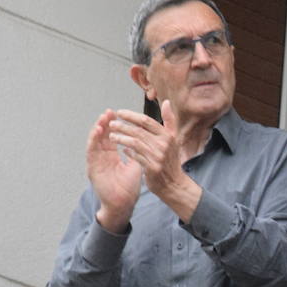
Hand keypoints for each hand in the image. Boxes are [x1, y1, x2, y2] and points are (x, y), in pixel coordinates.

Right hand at [85, 109, 141, 231]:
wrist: (123, 203)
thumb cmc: (129, 186)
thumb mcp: (136, 164)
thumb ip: (138, 151)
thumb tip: (147, 138)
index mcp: (112, 155)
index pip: (112, 136)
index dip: (115, 125)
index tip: (119, 113)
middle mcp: (103, 156)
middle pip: (102, 136)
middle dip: (105, 123)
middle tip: (110, 111)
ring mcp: (96, 161)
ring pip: (95, 141)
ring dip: (98, 129)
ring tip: (103, 118)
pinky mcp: (92, 167)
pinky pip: (91, 151)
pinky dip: (93, 140)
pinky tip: (97, 132)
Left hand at [109, 100, 201, 219]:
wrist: (175, 184)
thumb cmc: (171, 160)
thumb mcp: (173, 139)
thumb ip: (169, 120)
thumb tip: (165, 102)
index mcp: (167, 135)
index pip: (146, 121)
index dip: (131, 116)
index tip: (119, 112)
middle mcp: (163, 144)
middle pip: (138, 131)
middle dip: (123, 126)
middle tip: (111, 124)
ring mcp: (158, 156)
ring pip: (134, 143)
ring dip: (121, 138)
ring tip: (112, 136)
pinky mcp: (152, 168)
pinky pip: (135, 156)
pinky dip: (128, 152)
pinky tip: (121, 149)